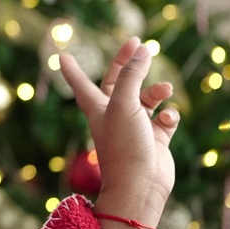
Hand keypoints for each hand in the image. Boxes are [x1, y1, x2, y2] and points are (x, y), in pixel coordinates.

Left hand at [59, 37, 178, 219]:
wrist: (141, 185)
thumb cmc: (125, 144)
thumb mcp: (124, 102)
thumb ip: (132, 75)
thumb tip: (143, 51)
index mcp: (97, 107)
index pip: (81, 83)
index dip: (71, 69)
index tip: (61, 56)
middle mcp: (115, 115)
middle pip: (119, 81)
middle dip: (129, 63)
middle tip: (139, 43)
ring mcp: (136, 127)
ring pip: (148, 98)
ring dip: (157, 91)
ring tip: (165, 90)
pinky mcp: (156, 139)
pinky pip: (164, 118)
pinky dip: (169, 114)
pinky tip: (168, 120)